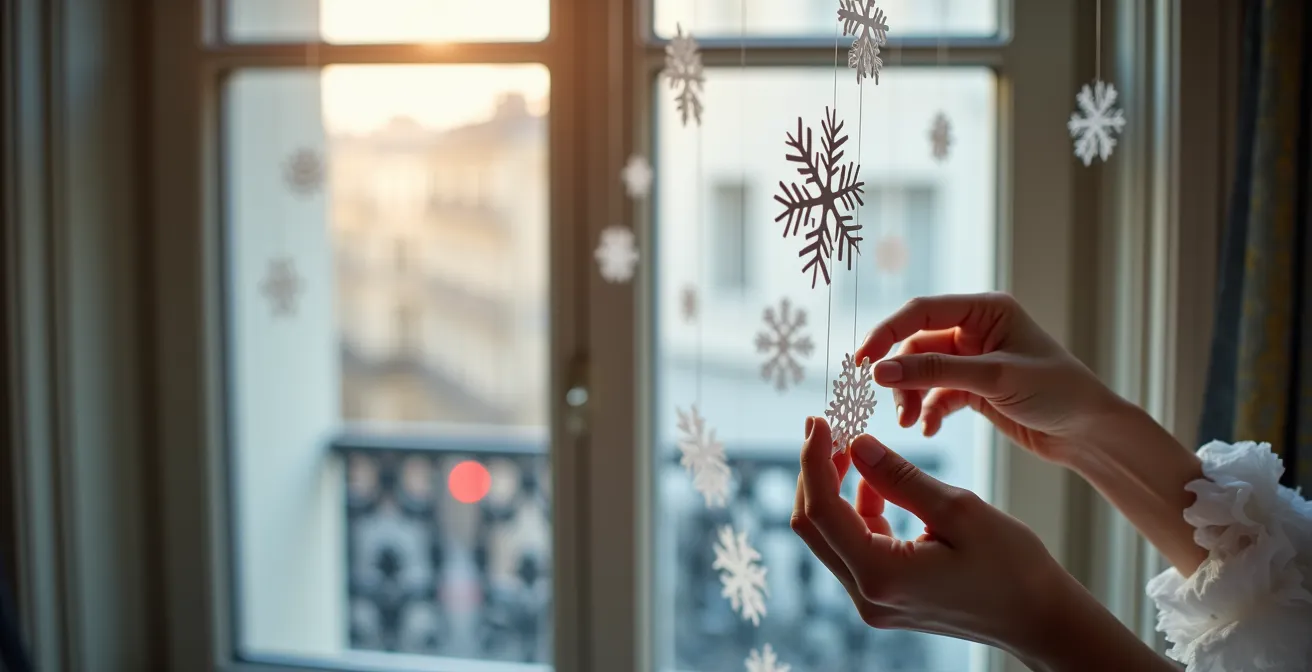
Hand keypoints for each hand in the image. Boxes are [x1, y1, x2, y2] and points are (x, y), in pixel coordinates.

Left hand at [790, 416, 1065, 651]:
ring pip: (831, 536)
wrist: (1039, 618)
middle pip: (813, 526)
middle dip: (815, 473)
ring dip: (835, 490)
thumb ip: (900, 476)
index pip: (822, 511)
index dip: (813, 461)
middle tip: (826, 428)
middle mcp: (867, 595)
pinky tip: (877, 484)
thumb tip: (857, 444)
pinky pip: (855, 547)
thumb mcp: (959, 509)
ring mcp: (873, 601)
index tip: (819, 421)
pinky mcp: (885, 596)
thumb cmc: (1012, 566)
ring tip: (854, 449)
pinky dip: (858, 511)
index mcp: (882, 575)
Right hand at [853, 292, 1117, 464]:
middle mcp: (976, 330)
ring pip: (922, 372)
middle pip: (916, 344)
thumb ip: (935, 371)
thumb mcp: (995, 378)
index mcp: (985, 310)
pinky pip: (936, 395)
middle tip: (888, 404)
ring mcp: (973, 360)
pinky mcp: (974, 388)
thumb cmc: (1057, 392)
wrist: (1090, 433)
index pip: (921, 311)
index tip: (862, 362)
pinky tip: (929, 430)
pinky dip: (928, 411)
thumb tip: (880, 371)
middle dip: (901, 374)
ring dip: (910, 396)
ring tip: (908, 423)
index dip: (887, 332)